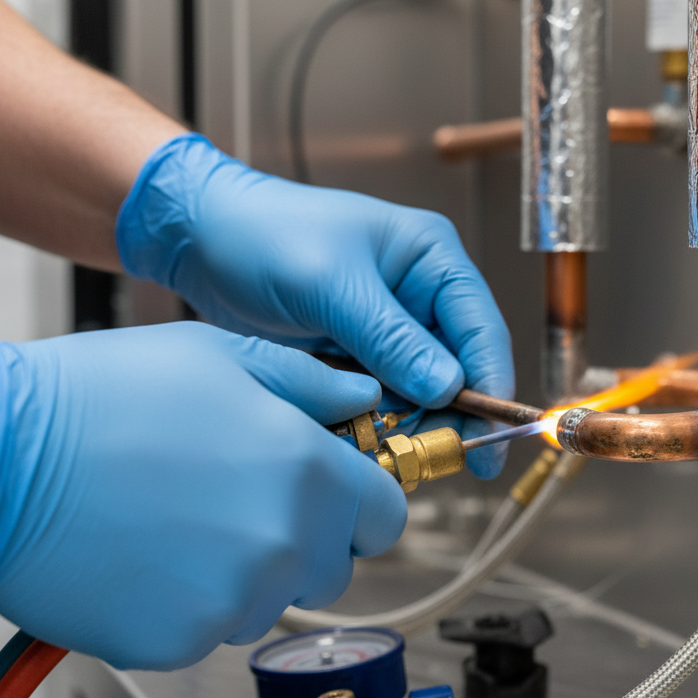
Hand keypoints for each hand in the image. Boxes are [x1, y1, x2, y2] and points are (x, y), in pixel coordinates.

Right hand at [0, 324, 406, 669]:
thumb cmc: (103, 396)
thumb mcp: (223, 356)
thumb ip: (309, 384)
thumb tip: (359, 401)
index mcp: (309, 473)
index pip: (386, 515)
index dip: (363, 500)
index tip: (339, 492)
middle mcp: (284, 546)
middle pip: (334, 564)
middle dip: (306, 537)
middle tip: (244, 497)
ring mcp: (231, 602)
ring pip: (272, 599)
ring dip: (247, 571)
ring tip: (184, 518)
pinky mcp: (176, 643)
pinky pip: (210, 629)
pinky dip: (190, 603)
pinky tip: (150, 553)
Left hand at [115, 134, 514, 476]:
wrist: (204, 240)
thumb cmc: (267, 237)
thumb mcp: (331, 285)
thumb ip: (391, 338)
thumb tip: (449, 388)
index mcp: (432, 258)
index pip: (481, 328)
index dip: (493, 385)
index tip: (492, 437)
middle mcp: (422, 293)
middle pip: (462, 366)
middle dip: (455, 413)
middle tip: (446, 461)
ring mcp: (393, 326)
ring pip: (426, 389)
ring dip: (417, 423)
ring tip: (397, 453)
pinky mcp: (362, 352)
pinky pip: (389, 396)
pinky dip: (384, 421)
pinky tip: (370, 441)